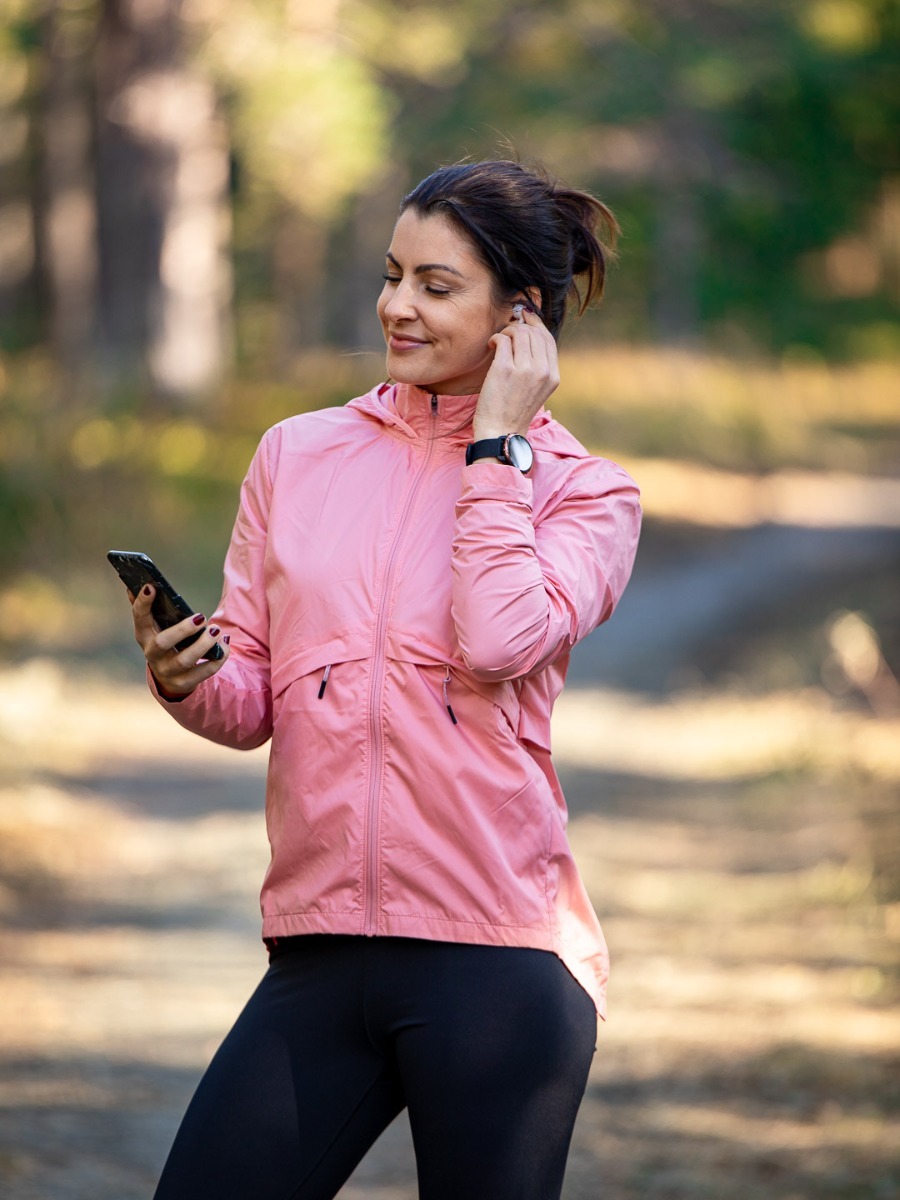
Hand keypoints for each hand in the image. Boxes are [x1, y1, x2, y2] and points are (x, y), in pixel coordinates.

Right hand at [128, 584, 228, 698]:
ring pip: (184, 660)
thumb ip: (152, 608)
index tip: (152, 587)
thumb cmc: (167, 642)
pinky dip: (217, 658)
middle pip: (163, 643)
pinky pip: (204, 672)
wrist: (170, 677)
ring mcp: (167, 671)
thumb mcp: (157, 627)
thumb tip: (147, 584)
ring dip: (204, 644)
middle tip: (202, 617)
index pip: (139, 618)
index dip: (143, 603)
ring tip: (217, 631)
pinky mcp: (184, 683)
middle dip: (183, 630)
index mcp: (144, 635)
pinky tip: (225, 644)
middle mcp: (152, 655)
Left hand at [472, 307, 558, 441]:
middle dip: (519, 326)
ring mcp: (525, 369)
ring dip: (507, 331)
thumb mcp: (537, 390)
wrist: (501, 432)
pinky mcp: (505, 369)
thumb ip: (538, 366)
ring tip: (499, 341)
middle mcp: (543, 371)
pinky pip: (503, 339)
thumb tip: (529, 335)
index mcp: (553, 376)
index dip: (536, 324)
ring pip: (519, 332)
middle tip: (507, 332)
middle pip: (534, 332)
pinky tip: (492, 346)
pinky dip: (496, 338)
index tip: (525, 318)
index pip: (548, 339)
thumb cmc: (514, 411)